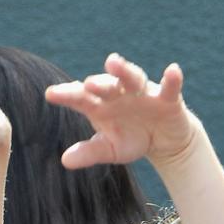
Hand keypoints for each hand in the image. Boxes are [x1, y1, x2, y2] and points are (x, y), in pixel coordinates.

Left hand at [45, 54, 195, 170]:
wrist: (163, 141)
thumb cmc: (131, 140)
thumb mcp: (110, 150)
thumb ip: (89, 153)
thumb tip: (65, 161)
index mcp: (100, 105)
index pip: (80, 98)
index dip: (67, 94)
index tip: (50, 94)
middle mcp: (119, 93)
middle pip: (106, 85)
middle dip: (98, 83)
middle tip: (88, 84)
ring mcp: (143, 93)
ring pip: (133, 78)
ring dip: (124, 71)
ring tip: (113, 62)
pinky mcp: (167, 97)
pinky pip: (169, 86)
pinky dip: (171, 79)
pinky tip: (173, 70)